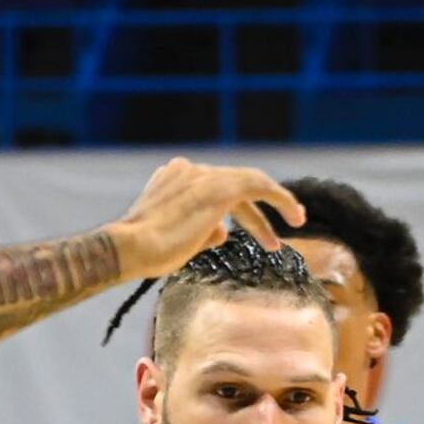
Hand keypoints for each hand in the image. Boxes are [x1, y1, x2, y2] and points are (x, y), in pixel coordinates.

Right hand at [107, 158, 303, 280]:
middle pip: (232, 188)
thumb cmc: (144, 253)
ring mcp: (203, 175)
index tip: (245, 233)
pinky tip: (295, 215)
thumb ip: (202, 233)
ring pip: (249, 183)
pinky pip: (259, 185)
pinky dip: (279, 197)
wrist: (128, 248)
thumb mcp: (178, 242)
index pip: (212, 191)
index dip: (234, 212)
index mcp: (173, 178)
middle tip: (272, 242)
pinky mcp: (219, 187)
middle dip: (255, 215)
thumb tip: (223, 232)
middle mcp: (189, 170)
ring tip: (296, 223)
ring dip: (274, 204)